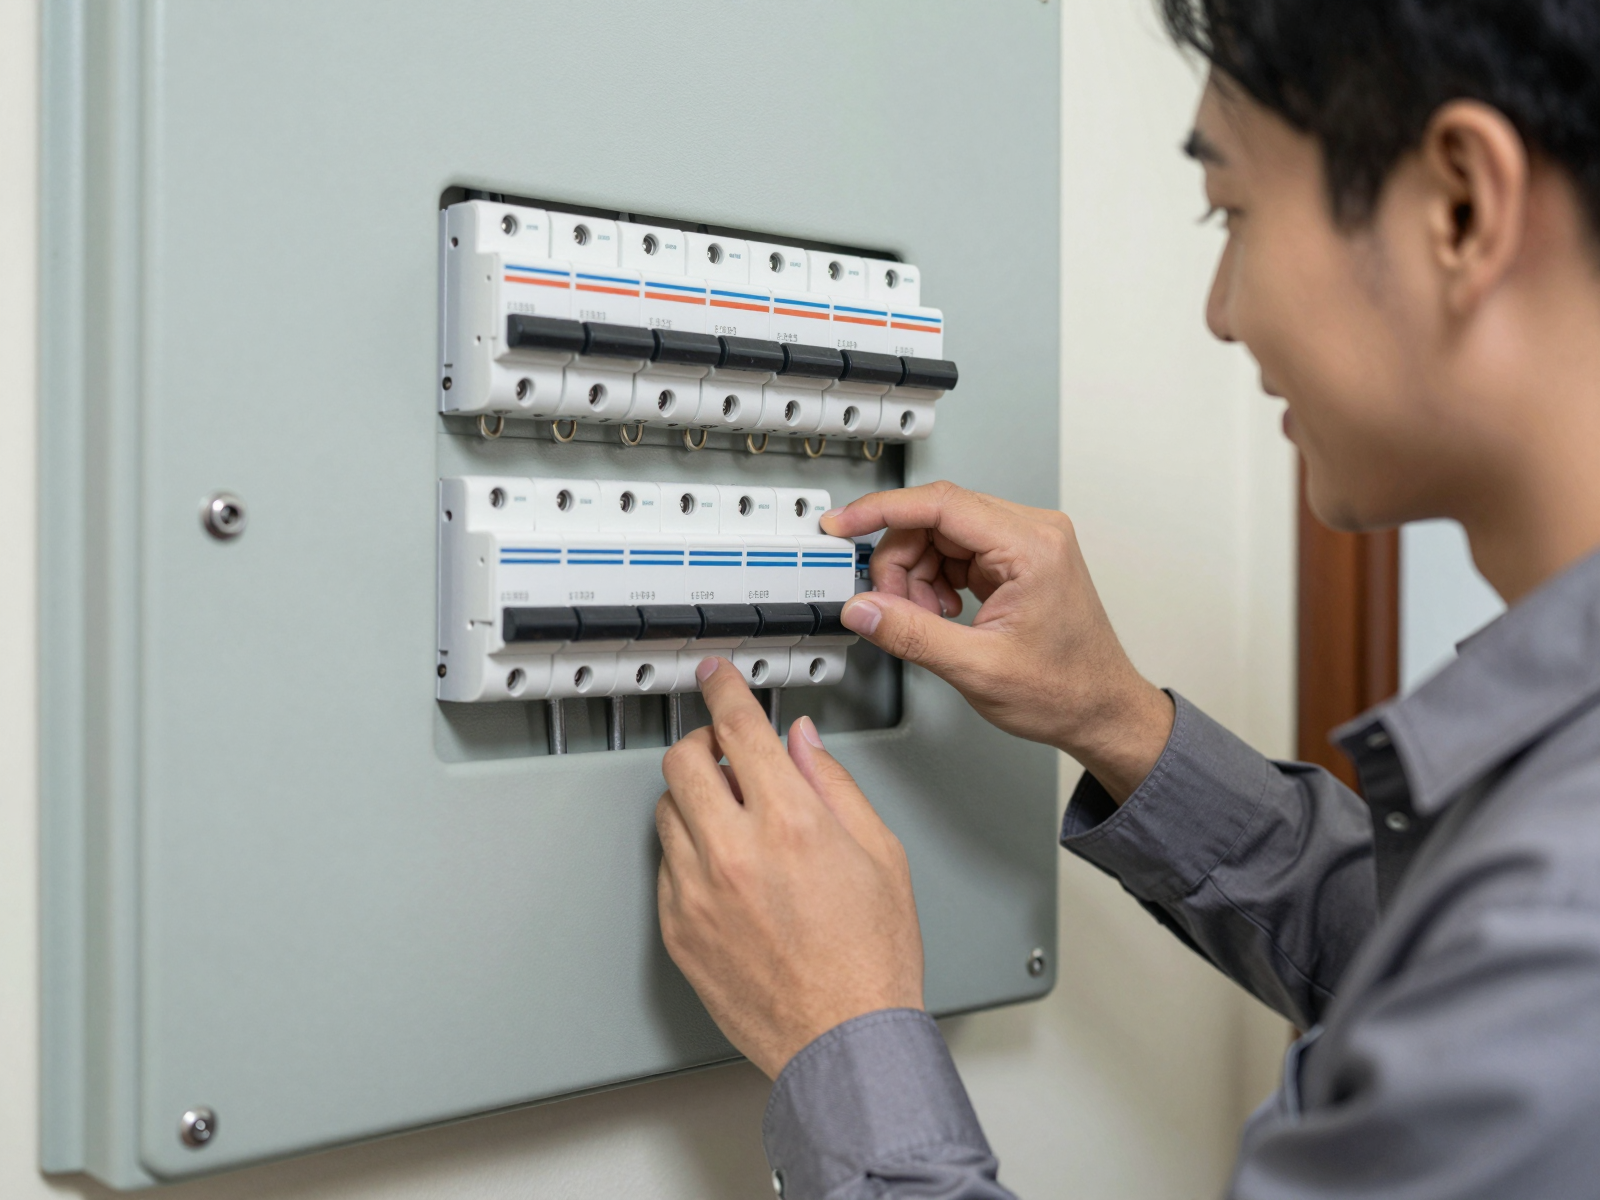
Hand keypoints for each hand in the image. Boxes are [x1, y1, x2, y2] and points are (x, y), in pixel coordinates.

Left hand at [655, 658, 922, 1078]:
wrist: (844, 1042)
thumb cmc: (871, 960)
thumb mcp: (880, 853)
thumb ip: (834, 785)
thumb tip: (802, 742)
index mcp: (791, 822)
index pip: (739, 728)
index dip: (724, 690)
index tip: (716, 677)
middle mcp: (734, 851)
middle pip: (683, 759)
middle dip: (701, 743)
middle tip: (723, 751)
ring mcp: (697, 892)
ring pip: (666, 810)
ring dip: (693, 799)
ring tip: (732, 819)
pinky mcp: (677, 929)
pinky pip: (665, 864)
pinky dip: (688, 852)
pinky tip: (725, 870)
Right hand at [822, 481, 1172, 801]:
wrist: (1102, 711)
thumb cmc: (1065, 691)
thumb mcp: (976, 669)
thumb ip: (911, 634)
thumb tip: (862, 608)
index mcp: (1031, 547)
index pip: (940, 504)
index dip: (881, 511)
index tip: (843, 524)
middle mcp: (1033, 533)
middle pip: (935, 518)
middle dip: (900, 561)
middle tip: (889, 606)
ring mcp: (1026, 544)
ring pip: (940, 535)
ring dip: (916, 574)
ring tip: (924, 619)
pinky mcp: (1017, 559)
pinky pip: (956, 551)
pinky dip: (934, 580)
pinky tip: (941, 613)